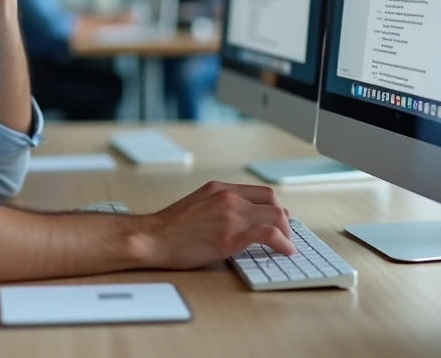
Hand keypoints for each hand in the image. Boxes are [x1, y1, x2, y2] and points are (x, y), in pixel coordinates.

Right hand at [135, 181, 294, 268]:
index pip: (263, 193)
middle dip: (285, 222)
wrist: (152, 238)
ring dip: (287, 234)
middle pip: (273, 204)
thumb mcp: (198, 205)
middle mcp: (228, 198)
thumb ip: (221, 206)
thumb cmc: (171, 228)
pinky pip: (268, 234)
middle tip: (286, 237)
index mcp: (220, 188)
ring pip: (275, 217)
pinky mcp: (229, 237)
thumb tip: (246, 216)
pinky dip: (283, 242)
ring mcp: (229, 216)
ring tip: (287, 247)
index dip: (276, 207)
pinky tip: (285, 251)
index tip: (281, 220)